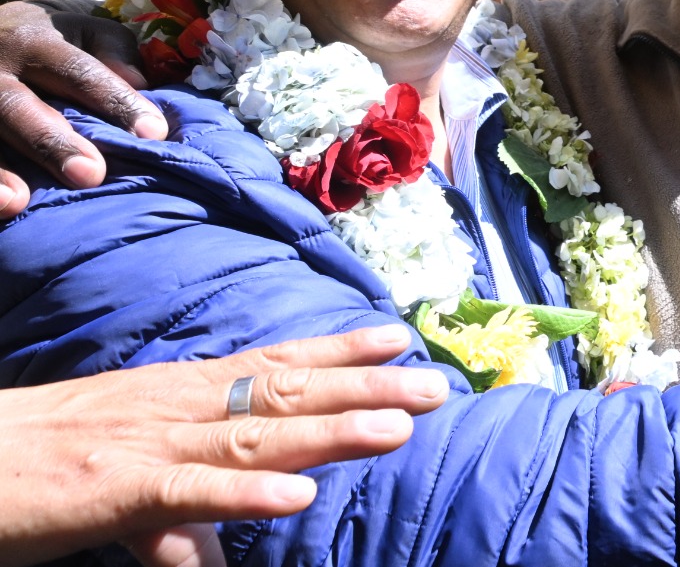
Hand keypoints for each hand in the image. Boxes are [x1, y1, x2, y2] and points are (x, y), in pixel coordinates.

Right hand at [0, 1, 164, 214]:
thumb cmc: (51, 37)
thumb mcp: (82, 27)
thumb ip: (113, 51)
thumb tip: (141, 84)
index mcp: (34, 40)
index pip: (78, 72)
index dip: (114, 101)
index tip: (152, 134)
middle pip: (17, 106)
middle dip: (51, 142)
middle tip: (90, 175)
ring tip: (18, 201)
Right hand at [0, 325, 447, 566]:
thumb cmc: (32, 464)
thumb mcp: (118, 476)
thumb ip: (174, 509)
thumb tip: (209, 553)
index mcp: (179, 395)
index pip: (275, 362)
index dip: (341, 349)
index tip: (403, 336)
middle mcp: (177, 407)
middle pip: (285, 391)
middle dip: (365, 386)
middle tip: (437, 384)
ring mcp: (149, 445)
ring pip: (255, 436)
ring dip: (329, 432)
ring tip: (397, 429)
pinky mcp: (115, 491)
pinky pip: (190, 494)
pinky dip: (244, 496)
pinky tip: (297, 499)